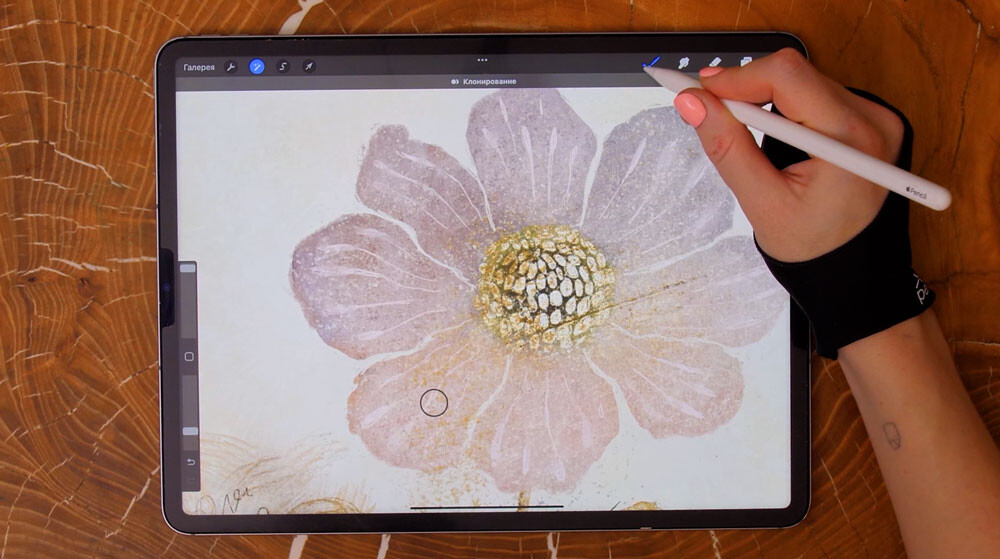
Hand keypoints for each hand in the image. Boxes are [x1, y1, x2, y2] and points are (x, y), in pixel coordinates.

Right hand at [673, 48, 905, 262]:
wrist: (854, 272)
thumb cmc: (814, 247)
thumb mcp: (762, 204)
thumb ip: (727, 148)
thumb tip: (693, 103)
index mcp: (851, 139)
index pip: (787, 77)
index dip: (736, 78)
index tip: (696, 91)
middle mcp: (873, 119)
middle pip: (795, 73)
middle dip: (746, 87)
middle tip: (706, 106)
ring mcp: (877, 118)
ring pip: (804, 81)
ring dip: (765, 98)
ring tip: (741, 128)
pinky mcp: (871, 121)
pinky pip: (818, 95)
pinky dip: (786, 107)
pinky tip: (773, 135)